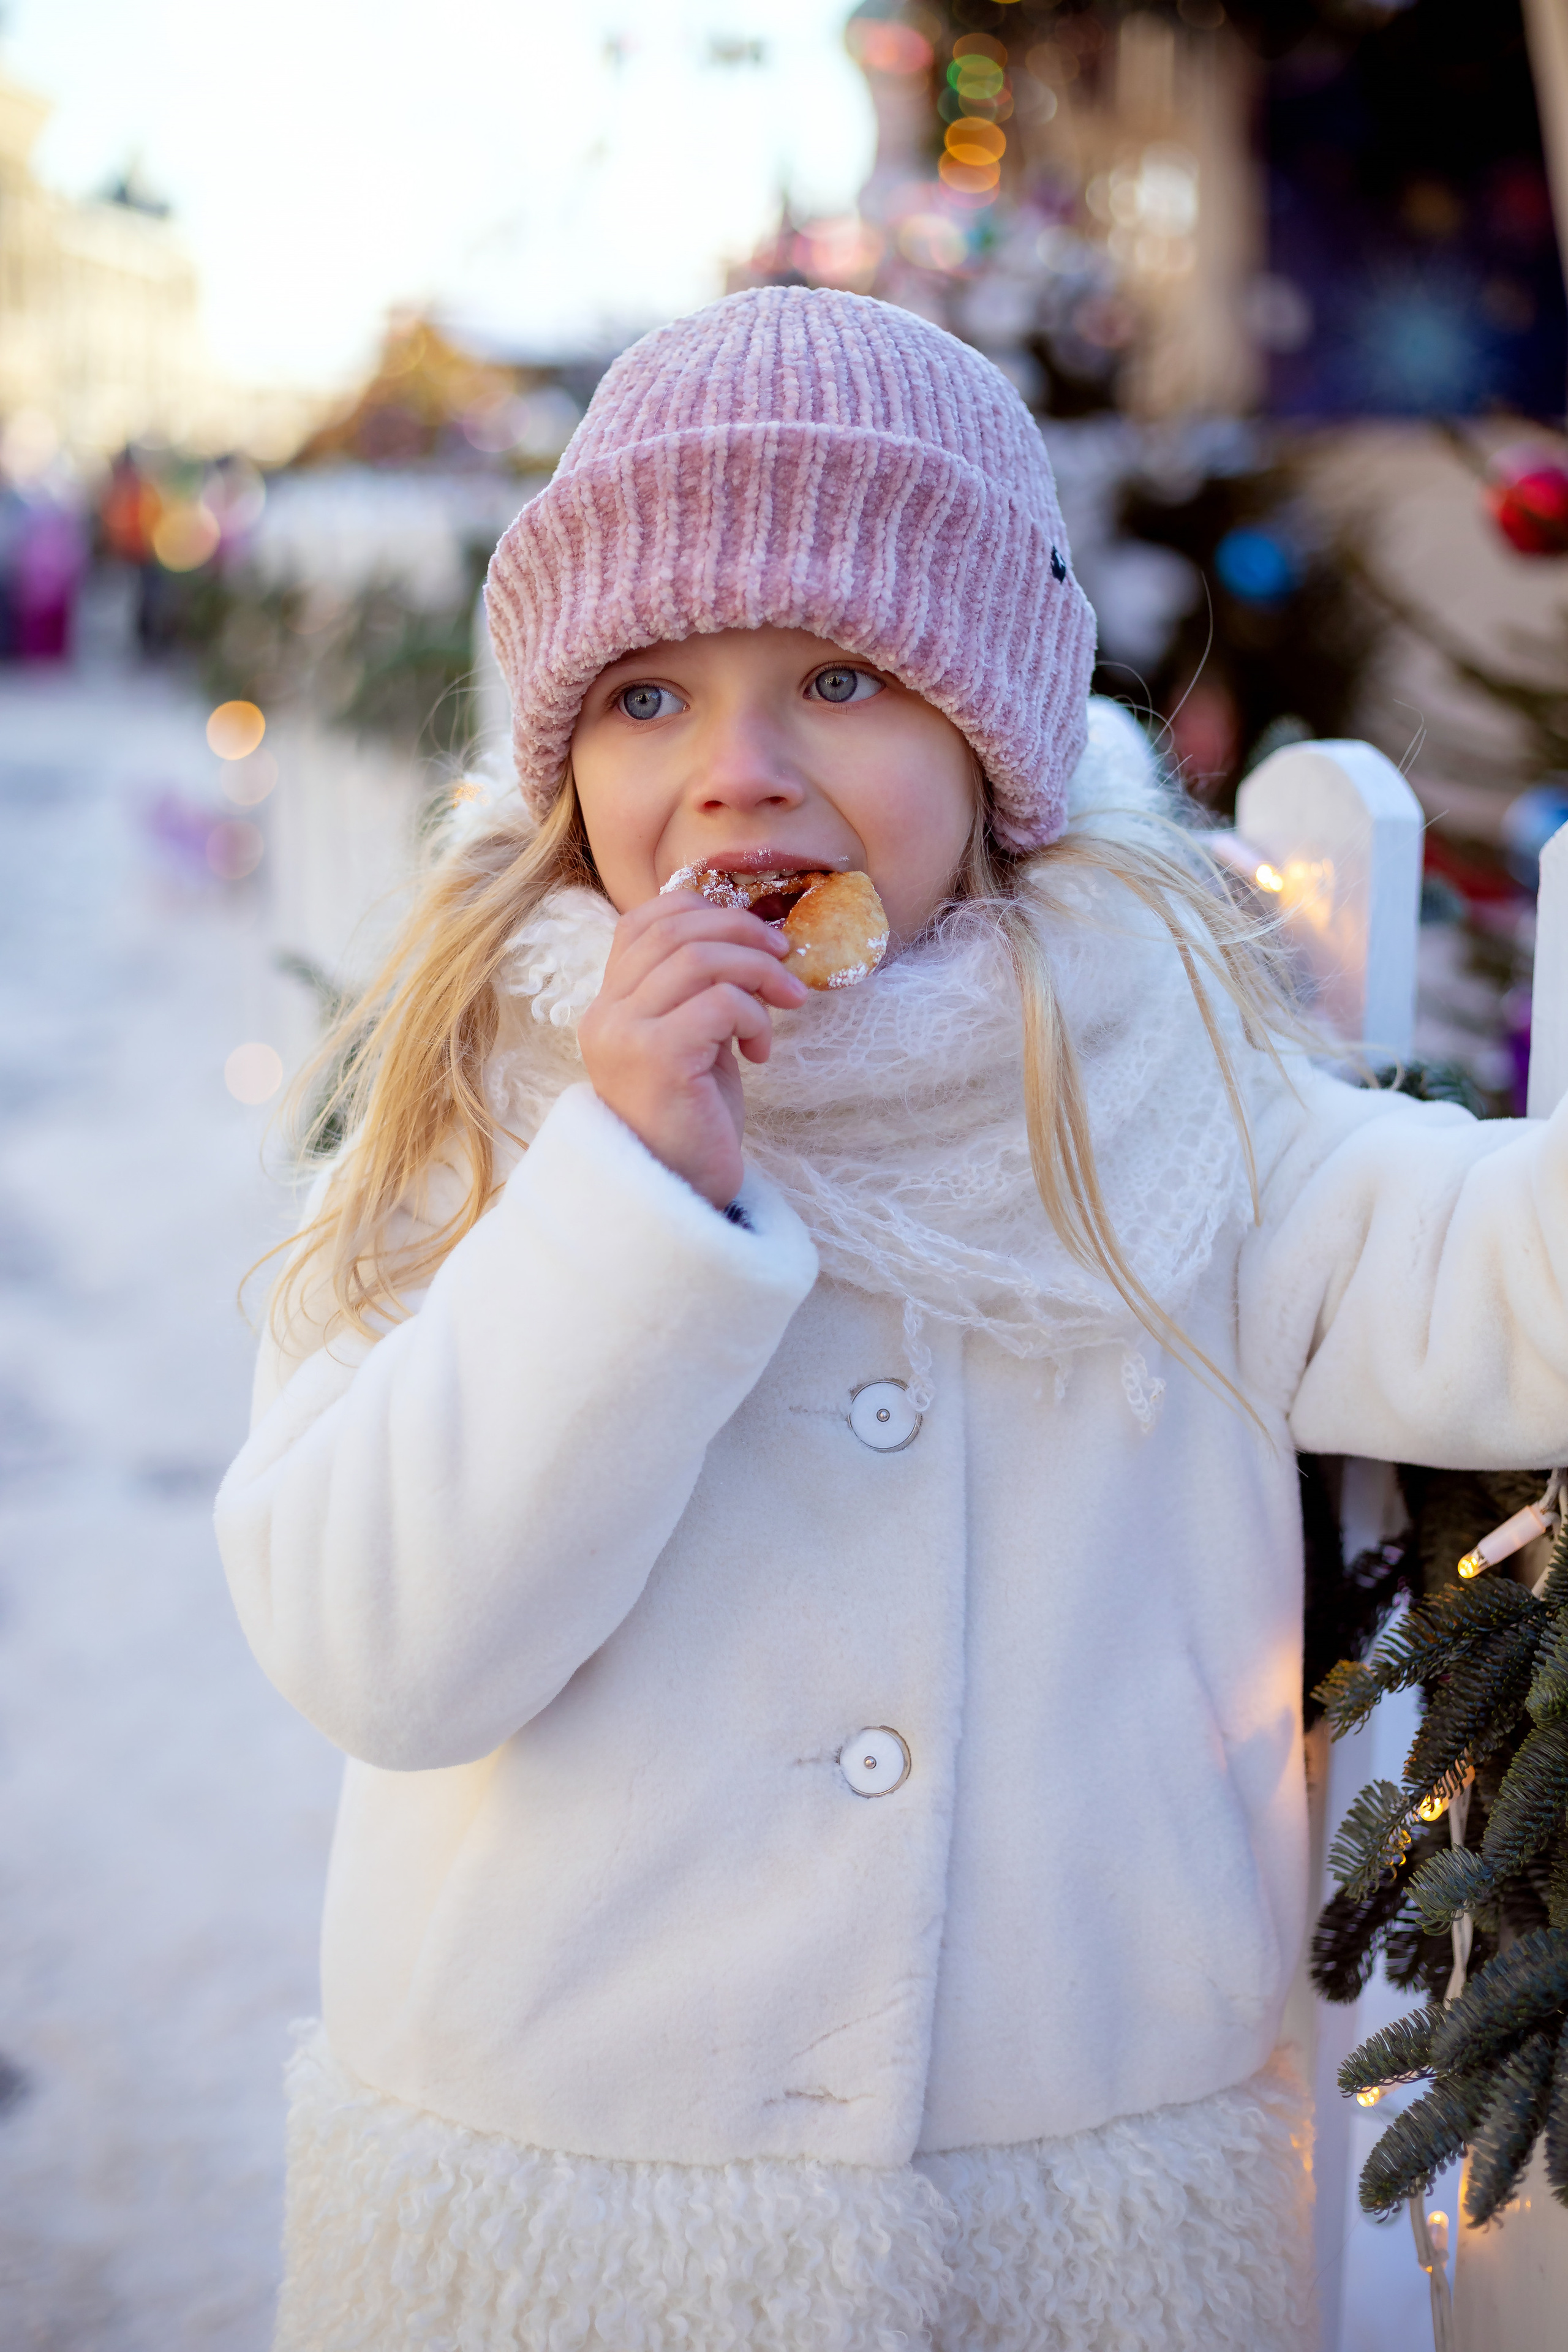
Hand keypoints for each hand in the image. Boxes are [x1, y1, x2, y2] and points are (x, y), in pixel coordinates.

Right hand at [578, 892, 807, 1206]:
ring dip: (758, 971)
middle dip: (742, 934)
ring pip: (699, 959)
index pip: (641, 923)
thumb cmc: (694, 1122)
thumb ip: (700, 994)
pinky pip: (719, 1003)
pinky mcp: (657, 1058)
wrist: (680, 1198)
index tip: (750, 936)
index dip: (701, 911)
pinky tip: (760, 1053)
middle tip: (785, 960)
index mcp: (609, 1006)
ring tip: (789, 1001)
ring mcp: (625, 1035)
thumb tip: (749, 937)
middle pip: (675, 931)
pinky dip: (754, 1015)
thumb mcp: (694, 1043)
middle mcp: (605, 1015)